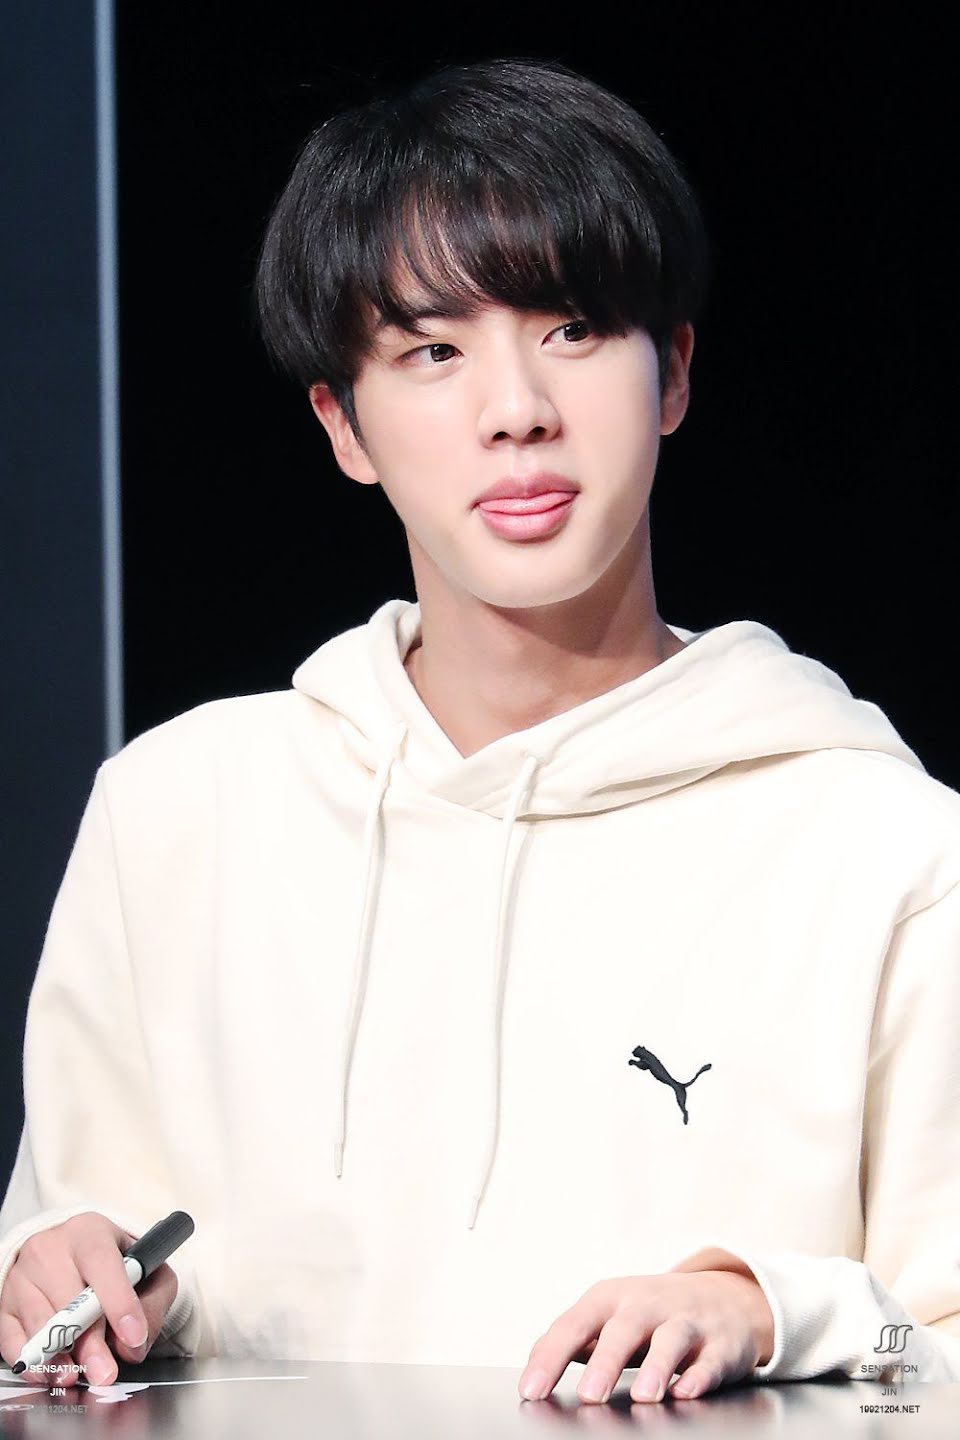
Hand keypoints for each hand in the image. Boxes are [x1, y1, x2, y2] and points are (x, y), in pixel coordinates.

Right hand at [0, 1212, 178, 1387]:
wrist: (70, 1256)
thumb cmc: (113, 1266)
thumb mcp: (147, 1273)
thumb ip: (150, 1306)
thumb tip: (132, 1347)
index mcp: (90, 1232)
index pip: (102, 1261)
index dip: (118, 1301)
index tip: (133, 1336)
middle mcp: (51, 1248)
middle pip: (69, 1301)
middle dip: (90, 1343)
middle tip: (105, 1372)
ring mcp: (23, 1276)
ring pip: (40, 1323)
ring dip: (61, 1357)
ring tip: (78, 1373)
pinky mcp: (4, 1303)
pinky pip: (13, 1340)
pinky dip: (33, 1362)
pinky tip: (50, 1372)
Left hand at [518, 1262, 773, 1404]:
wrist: (724, 1296)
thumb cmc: (653, 1312)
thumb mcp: (611, 1314)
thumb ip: (576, 1338)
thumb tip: (534, 1367)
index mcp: (612, 1298)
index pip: (574, 1324)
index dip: (551, 1357)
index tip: (531, 1390)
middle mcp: (648, 1304)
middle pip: (624, 1328)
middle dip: (606, 1361)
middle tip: (589, 1396)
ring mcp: (688, 1321)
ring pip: (672, 1339)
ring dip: (657, 1366)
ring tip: (643, 1396)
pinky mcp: (721, 1344)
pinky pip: (711, 1360)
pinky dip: (699, 1376)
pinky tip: (687, 1391)